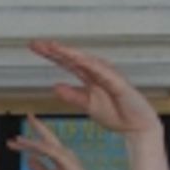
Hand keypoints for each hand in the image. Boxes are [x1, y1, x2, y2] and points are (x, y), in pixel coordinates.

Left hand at [10, 112, 106, 169]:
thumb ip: (39, 169)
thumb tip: (28, 159)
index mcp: (59, 156)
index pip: (42, 145)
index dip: (29, 141)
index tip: (14, 140)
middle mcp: (63, 152)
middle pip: (46, 138)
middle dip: (36, 126)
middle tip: (28, 114)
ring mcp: (65, 155)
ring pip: (45, 144)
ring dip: (31, 142)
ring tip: (17, 140)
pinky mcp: (66, 160)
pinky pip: (49, 151)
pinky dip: (39, 148)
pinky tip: (28, 146)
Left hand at [30, 41, 160, 139]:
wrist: (135, 126)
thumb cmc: (115, 114)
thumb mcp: (87, 105)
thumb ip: (72, 95)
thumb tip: (54, 86)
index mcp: (89, 77)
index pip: (67, 63)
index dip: (51, 54)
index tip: (34, 46)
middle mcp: (98, 72)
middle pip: (73, 58)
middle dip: (55, 50)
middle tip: (36, 43)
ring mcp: (108, 75)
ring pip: (85, 61)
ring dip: (69, 53)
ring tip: (53, 46)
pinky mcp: (118, 82)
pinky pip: (102, 72)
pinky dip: (89, 64)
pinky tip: (77, 59)